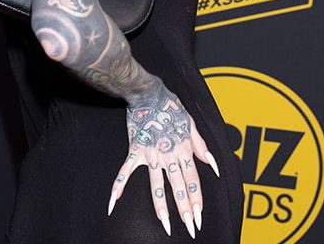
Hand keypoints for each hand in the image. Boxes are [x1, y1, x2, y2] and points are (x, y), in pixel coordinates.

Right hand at [107, 83, 220, 238]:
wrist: (147, 94)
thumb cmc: (170, 105)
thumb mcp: (191, 122)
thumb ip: (201, 145)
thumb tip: (212, 164)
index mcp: (183, 149)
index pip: (193, 181)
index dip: (196, 200)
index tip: (199, 217)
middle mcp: (168, 155)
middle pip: (178, 188)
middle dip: (185, 210)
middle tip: (190, 229)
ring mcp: (150, 155)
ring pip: (157, 186)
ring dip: (162, 208)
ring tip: (166, 226)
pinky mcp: (134, 151)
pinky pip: (125, 173)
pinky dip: (117, 188)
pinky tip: (112, 204)